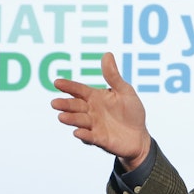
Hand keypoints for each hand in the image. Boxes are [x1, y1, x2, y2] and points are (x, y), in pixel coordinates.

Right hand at [51, 52, 150, 169]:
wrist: (140, 136)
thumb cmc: (132, 112)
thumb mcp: (125, 91)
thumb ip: (113, 76)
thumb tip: (107, 54)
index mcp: (95, 97)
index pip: (79, 90)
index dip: (69, 87)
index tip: (57, 83)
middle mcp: (91, 111)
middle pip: (76, 106)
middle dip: (65, 105)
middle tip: (54, 103)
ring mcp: (94, 126)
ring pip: (80, 121)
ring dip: (71, 119)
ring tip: (62, 117)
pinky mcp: (100, 139)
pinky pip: (91, 137)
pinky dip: (84, 135)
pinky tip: (78, 133)